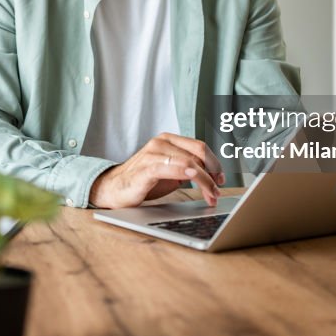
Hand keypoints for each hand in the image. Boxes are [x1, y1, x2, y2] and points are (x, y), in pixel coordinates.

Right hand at [89, 133, 225, 208]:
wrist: (114, 188)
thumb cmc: (143, 180)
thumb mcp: (170, 171)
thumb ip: (188, 167)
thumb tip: (213, 175)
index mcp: (168, 140)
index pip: (200, 146)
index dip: (215, 163)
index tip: (221, 179)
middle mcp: (161, 142)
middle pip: (198, 153)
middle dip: (213, 173)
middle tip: (218, 189)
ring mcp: (153, 153)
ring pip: (190, 162)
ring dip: (206, 180)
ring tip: (211, 195)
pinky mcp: (146, 168)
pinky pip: (173, 168)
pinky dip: (189, 175)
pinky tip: (196, 182)